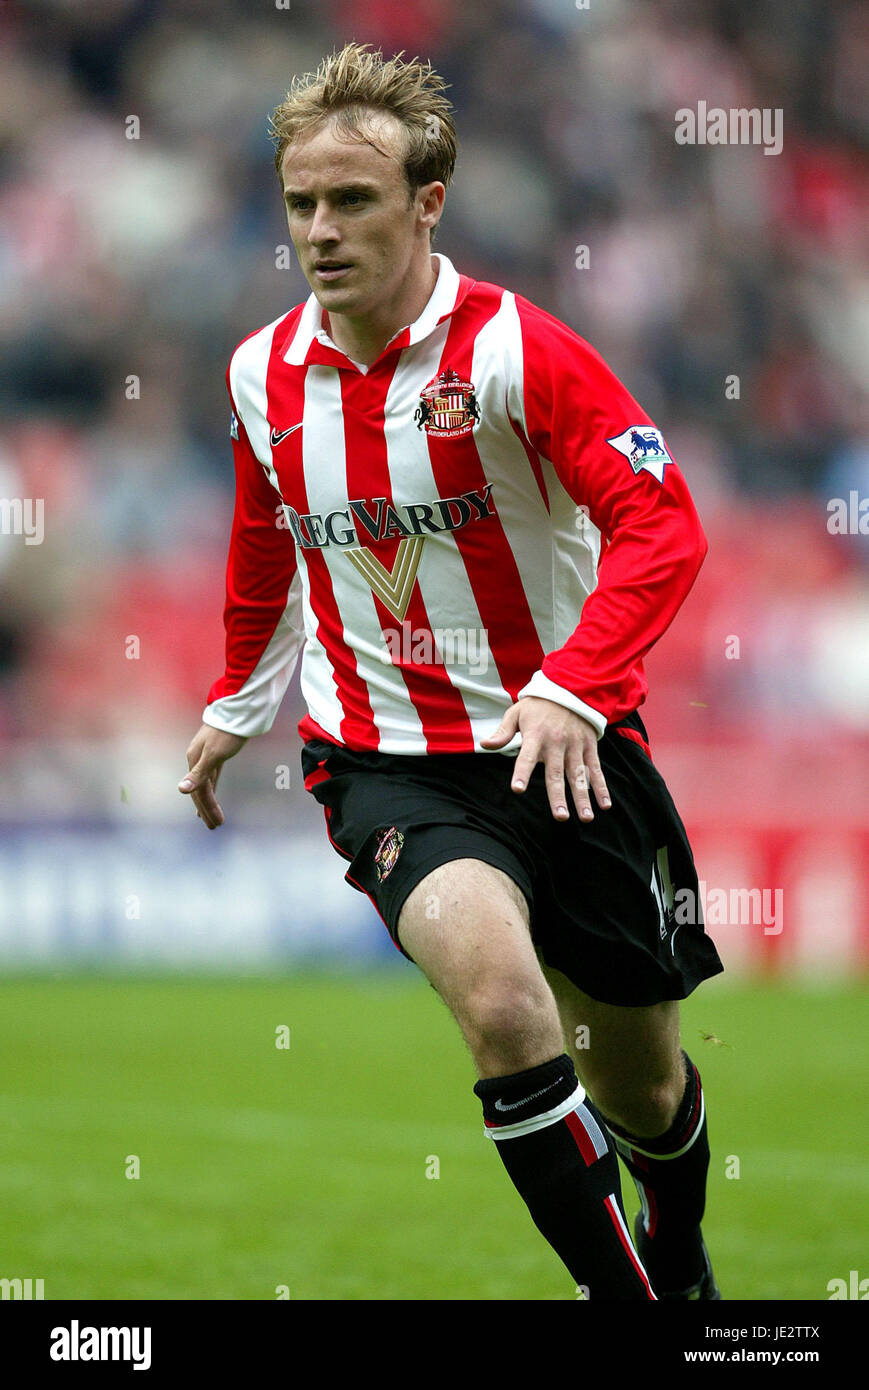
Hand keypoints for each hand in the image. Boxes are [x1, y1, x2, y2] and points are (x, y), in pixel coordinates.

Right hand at [178, 724, 246, 828]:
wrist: (237, 710)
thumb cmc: (227, 732)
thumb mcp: (214, 754)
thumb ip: (198, 773)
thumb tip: (181, 790)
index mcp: (194, 760)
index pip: (200, 791)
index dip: (207, 809)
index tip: (216, 824)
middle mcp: (196, 759)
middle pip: (200, 790)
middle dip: (207, 809)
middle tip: (215, 827)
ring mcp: (204, 756)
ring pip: (205, 784)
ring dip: (209, 801)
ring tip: (212, 818)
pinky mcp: (214, 754)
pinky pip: (211, 776)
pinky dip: (211, 788)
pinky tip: (211, 795)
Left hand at [480, 697, 610, 821]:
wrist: (570, 688)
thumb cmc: (538, 706)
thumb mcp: (516, 713)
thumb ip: (503, 732)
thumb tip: (484, 744)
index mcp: (536, 736)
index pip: (526, 757)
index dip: (522, 773)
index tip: (517, 789)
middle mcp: (556, 743)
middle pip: (557, 774)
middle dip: (558, 796)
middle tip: (560, 817)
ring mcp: (575, 746)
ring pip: (579, 776)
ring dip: (583, 797)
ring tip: (586, 818)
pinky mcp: (589, 747)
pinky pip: (596, 769)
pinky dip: (602, 787)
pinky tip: (605, 805)